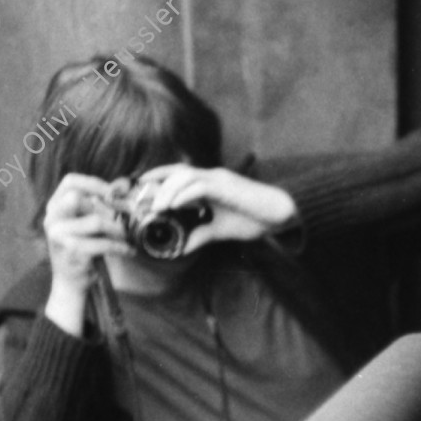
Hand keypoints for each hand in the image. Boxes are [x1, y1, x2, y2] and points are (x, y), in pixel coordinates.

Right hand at [42, 173, 131, 334]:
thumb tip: (123, 188)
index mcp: (54, 207)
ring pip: (96, 221)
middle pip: (79, 198)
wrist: (70, 282)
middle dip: (106, 208)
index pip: (69, 182)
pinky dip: (121, 247)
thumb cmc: (82, 248)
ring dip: (117, 229)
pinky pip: (105, 243)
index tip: (112, 193)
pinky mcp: (73, 252)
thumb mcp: (83, 223)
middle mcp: (52, 219)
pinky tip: (128, 251)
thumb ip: (96, 206)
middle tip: (122, 218)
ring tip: (125, 238)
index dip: (93, 183)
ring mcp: (60, 236)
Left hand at [131, 164, 296, 253]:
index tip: (140, 194)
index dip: (157, 181)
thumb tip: (182, 248)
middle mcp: (211, 176)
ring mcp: (218, 178)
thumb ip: (201, 235)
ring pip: (184, 176)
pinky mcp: (226, 186)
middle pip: (175, 172)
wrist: (281, 215)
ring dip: (167, 190)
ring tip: (156, 207)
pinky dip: (183, 195)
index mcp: (209, 184)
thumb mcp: (221, 230)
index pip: (176, 175)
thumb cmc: (255, 219)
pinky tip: (173, 206)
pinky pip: (199, 186)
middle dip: (155, 184)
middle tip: (140, 201)